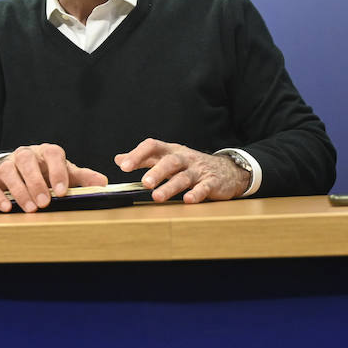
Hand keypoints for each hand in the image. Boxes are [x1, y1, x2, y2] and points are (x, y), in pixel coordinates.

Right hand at [0, 144, 107, 212]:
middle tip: (44, 203)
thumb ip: (83, 177)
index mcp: (46, 152)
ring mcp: (7, 164)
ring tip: (29, 208)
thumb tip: (103, 183)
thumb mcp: (66, 173)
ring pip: (8, 171)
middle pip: (27, 161)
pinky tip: (6, 208)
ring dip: (19, 190)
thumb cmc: (46, 172)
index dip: (58, 171)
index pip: (53, 154)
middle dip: (36, 182)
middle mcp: (25, 155)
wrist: (19, 169)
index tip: (63, 191)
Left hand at [114, 139, 250, 203]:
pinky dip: (196, 194)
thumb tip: (118, 159)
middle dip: (156, 171)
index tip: (123, 166)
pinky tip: (188, 200)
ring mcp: (199, 171)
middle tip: (144, 183)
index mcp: (171, 151)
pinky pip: (204, 188)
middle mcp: (185, 159)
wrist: (228, 170)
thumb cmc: (191, 165)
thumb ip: (144, 159)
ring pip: (184, 177)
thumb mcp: (168, 157)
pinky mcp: (212, 183)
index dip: (138, 155)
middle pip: (170, 162)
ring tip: (157, 197)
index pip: (153, 146)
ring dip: (170, 187)